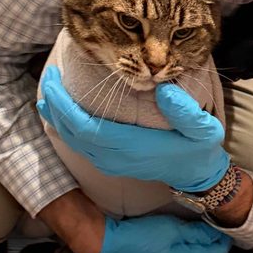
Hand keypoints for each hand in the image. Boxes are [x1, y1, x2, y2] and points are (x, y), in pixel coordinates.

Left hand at [37, 67, 229, 191]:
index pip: (86, 127)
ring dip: (57, 116)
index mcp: (131, 146)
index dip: (65, 106)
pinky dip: (66, 127)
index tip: (55, 80)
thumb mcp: (203, 129)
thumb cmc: (199, 149)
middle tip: (49, 77)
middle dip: (55, 105)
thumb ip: (185, 111)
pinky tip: (63, 112)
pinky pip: (79, 145)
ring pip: (72, 140)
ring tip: (49, 91)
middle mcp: (115, 157)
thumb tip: (161, 88)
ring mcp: (111, 162)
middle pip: (72, 132)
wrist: (196, 175)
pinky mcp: (111, 163)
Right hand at [93, 215, 231, 252]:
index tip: (228, 222)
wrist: (105, 246)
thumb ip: (195, 233)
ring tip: (203, 227)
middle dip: (216, 244)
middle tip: (218, 223)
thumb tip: (215, 234)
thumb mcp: (171, 229)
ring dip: (201, 246)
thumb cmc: (138, 236)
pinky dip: (188, 249)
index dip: (225, 239)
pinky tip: (183, 236)